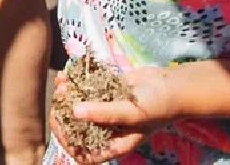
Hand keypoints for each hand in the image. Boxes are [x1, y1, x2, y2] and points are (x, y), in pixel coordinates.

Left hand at [50, 66, 179, 163]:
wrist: (171, 85)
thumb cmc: (157, 106)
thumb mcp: (131, 113)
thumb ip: (103, 113)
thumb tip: (75, 112)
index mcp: (115, 144)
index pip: (85, 155)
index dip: (68, 143)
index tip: (58, 123)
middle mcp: (107, 130)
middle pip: (76, 129)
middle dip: (63, 113)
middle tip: (60, 95)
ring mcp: (104, 112)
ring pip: (76, 108)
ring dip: (66, 96)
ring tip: (62, 82)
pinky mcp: (104, 94)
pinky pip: (83, 92)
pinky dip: (73, 84)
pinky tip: (66, 75)